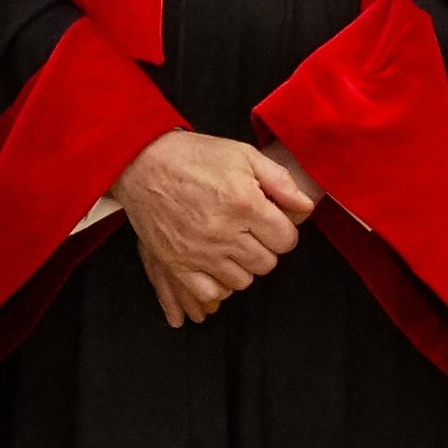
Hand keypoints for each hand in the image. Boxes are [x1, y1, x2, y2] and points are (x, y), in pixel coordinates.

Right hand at [112, 130, 317, 328]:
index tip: (270, 222)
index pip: (286, 240)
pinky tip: (214, 263)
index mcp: (245, 204)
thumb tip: (305, 208)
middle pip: (267, 263)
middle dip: (263, 247)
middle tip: (248, 231)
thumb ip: (280, 181)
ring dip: (242, 266)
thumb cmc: (194, 157)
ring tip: (230, 244)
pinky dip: (218, 283)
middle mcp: (225, 232)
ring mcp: (200, 252)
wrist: (142, 164)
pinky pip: (211, 292)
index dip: (282, 231)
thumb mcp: (244, 155)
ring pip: (242, 281)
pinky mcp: (178, 264)